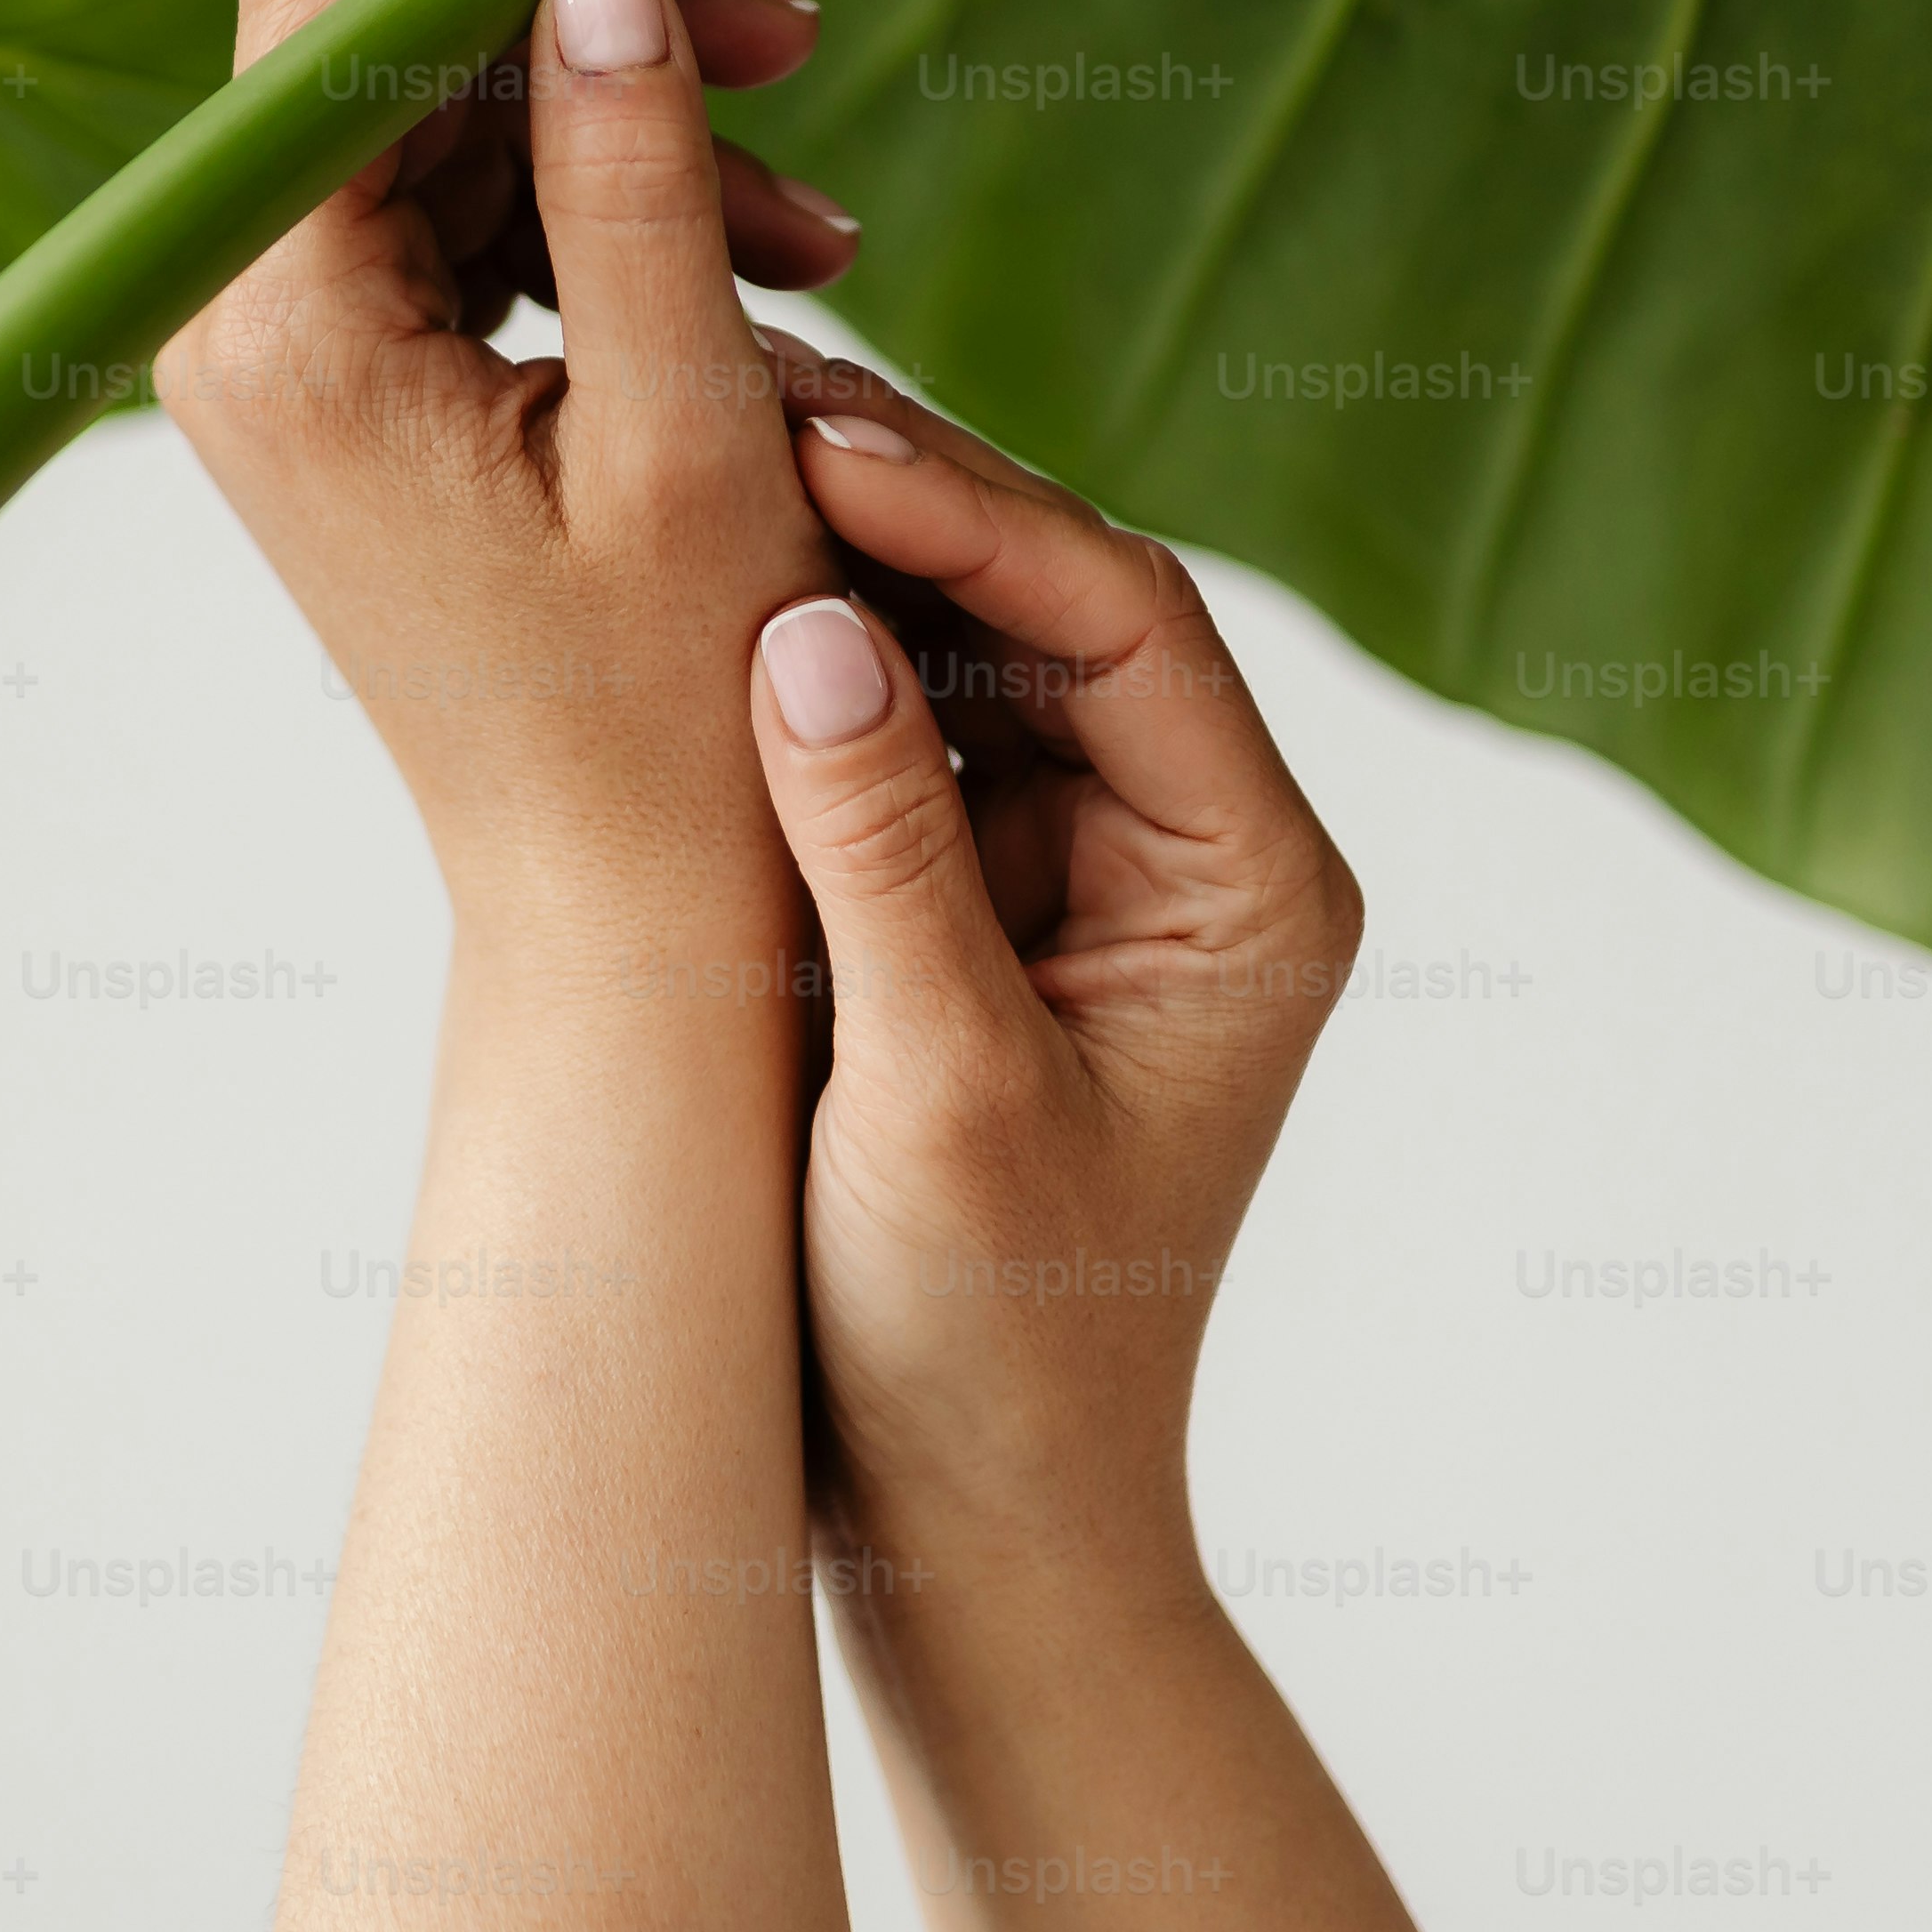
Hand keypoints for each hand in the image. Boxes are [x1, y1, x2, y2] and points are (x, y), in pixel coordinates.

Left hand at [158, 0, 865, 949]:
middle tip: (795, 28)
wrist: (625, 908)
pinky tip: (780, 257)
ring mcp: (290, 359)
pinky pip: (469, 227)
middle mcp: (242, 326)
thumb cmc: (675, 711)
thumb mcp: (687, 429)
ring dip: (632, 121)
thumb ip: (634, 184)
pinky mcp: (354, 389)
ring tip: (824, 207)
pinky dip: (611, 213)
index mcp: (286, 328)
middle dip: (590, 5)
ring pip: (447, 131)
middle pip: (386, 46)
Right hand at [738, 349, 1362, 1588]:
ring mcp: (1080, 873)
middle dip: (898, 498)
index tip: (807, 443)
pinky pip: (895, 735)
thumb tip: (807, 628)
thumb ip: (883, 855)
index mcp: (1250, 884)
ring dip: (834, 560)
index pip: (1128, 620)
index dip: (971, 509)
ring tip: (682, 460)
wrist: (977, 1534)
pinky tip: (680, 600)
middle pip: (1054, 598)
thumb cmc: (996, 1352)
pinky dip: (798, 664)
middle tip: (722, 396)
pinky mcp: (971, 906)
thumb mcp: (937, 1096)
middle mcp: (1186, 851)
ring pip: (967, 647)